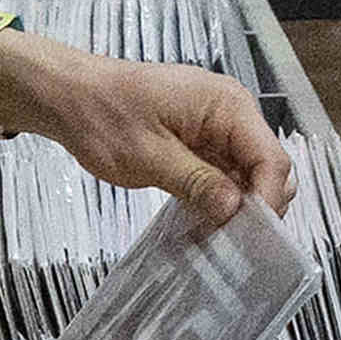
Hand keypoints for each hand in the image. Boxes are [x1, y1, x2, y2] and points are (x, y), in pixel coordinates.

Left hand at [0, 35, 295, 220]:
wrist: (69, 96)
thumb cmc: (104, 117)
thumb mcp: (148, 155)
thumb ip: (197, 181)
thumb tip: (235, 211)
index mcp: (228, 106)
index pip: (271, 158)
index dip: (267, 199)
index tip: (250, 239)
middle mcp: (232, 112)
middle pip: (267, 166)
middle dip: (258, 205)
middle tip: (234, 244)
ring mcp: (217, 126)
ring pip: (248, 173)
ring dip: (237, 204)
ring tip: (219, 239)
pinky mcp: (201, 140)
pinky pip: (224, 171)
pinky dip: (219, 196)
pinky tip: (204, 222)